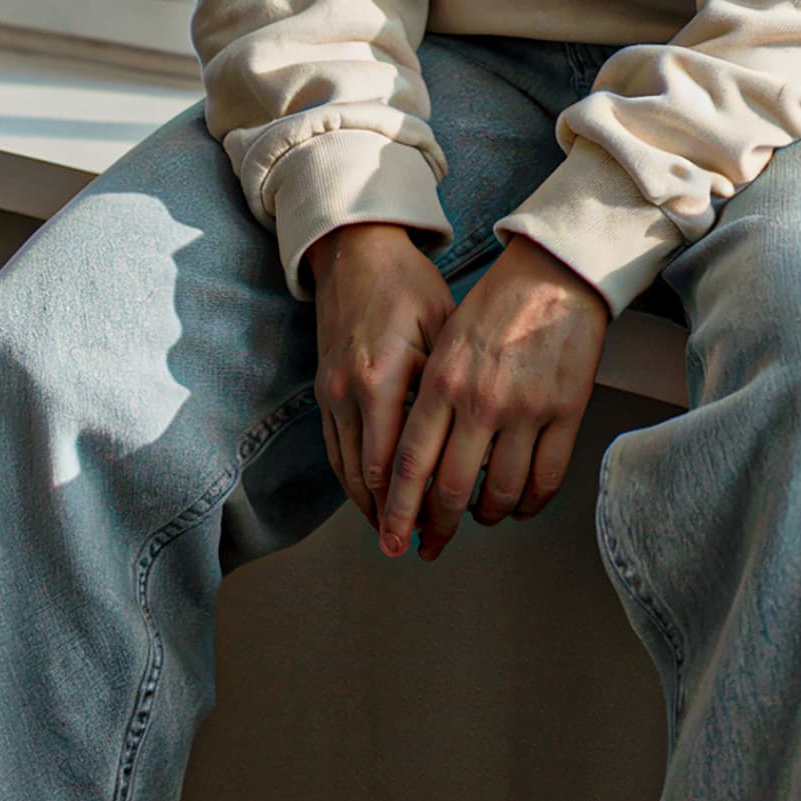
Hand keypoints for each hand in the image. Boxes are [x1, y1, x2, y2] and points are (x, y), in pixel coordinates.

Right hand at [308, 223, 457, 530]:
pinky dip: (354, 478)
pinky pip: (336, 449)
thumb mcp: (442, 325)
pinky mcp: (323, 389)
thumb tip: (477, 436)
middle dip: (388, 518)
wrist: (355, 251)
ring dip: (369, 506)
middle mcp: (348, 392)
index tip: (427, 535)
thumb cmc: (408, 284)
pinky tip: (372, 496)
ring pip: (346, 469)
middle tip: (412, 549)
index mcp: (381, 377)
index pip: (394, 464)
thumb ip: (450, 384)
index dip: (409, 506)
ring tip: (393, 535)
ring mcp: (330, 393)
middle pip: (366, 478)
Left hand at [379, 236, 607, 562]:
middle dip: (438, 529)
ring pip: (501, 493)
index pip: (410, 464)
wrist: (555, 273)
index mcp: (443, 380)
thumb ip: (431, 397)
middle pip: (452, 490)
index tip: (392, 539)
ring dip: (487, 517)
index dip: (399, 512)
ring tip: (481, 516)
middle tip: (432, 545)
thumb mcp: (445, 341)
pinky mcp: (567, 411)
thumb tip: (414, 461)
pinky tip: (521, 505)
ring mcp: (527, 408)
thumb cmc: (497, 305)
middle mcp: (480, 400)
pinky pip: (546, 479)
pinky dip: (531, 504)